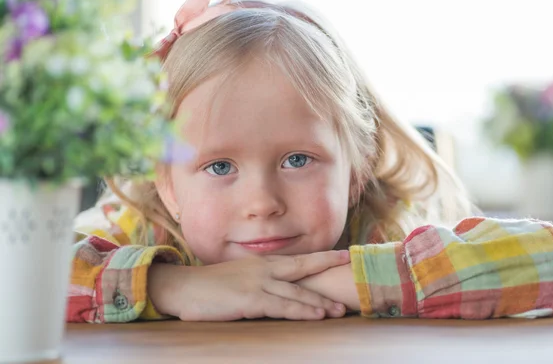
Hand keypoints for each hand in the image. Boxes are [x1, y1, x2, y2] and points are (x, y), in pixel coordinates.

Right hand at [148, 250, 349, 320]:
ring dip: (320, 301)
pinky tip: (316, 315)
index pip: (298, 260)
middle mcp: (264, 269)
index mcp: (263, 263)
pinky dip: (302, 310)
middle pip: (303, 267)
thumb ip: (261, 281)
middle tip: (351, 266)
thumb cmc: (211, 286)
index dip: (321, 257)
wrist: (183, 287)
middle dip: (328, 266)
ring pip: (296, 292)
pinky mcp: (250, 299)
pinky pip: (282, 306)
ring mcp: (258, 283)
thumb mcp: (240, 278)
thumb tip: (279, 289)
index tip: (341, 255)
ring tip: (339, 308)